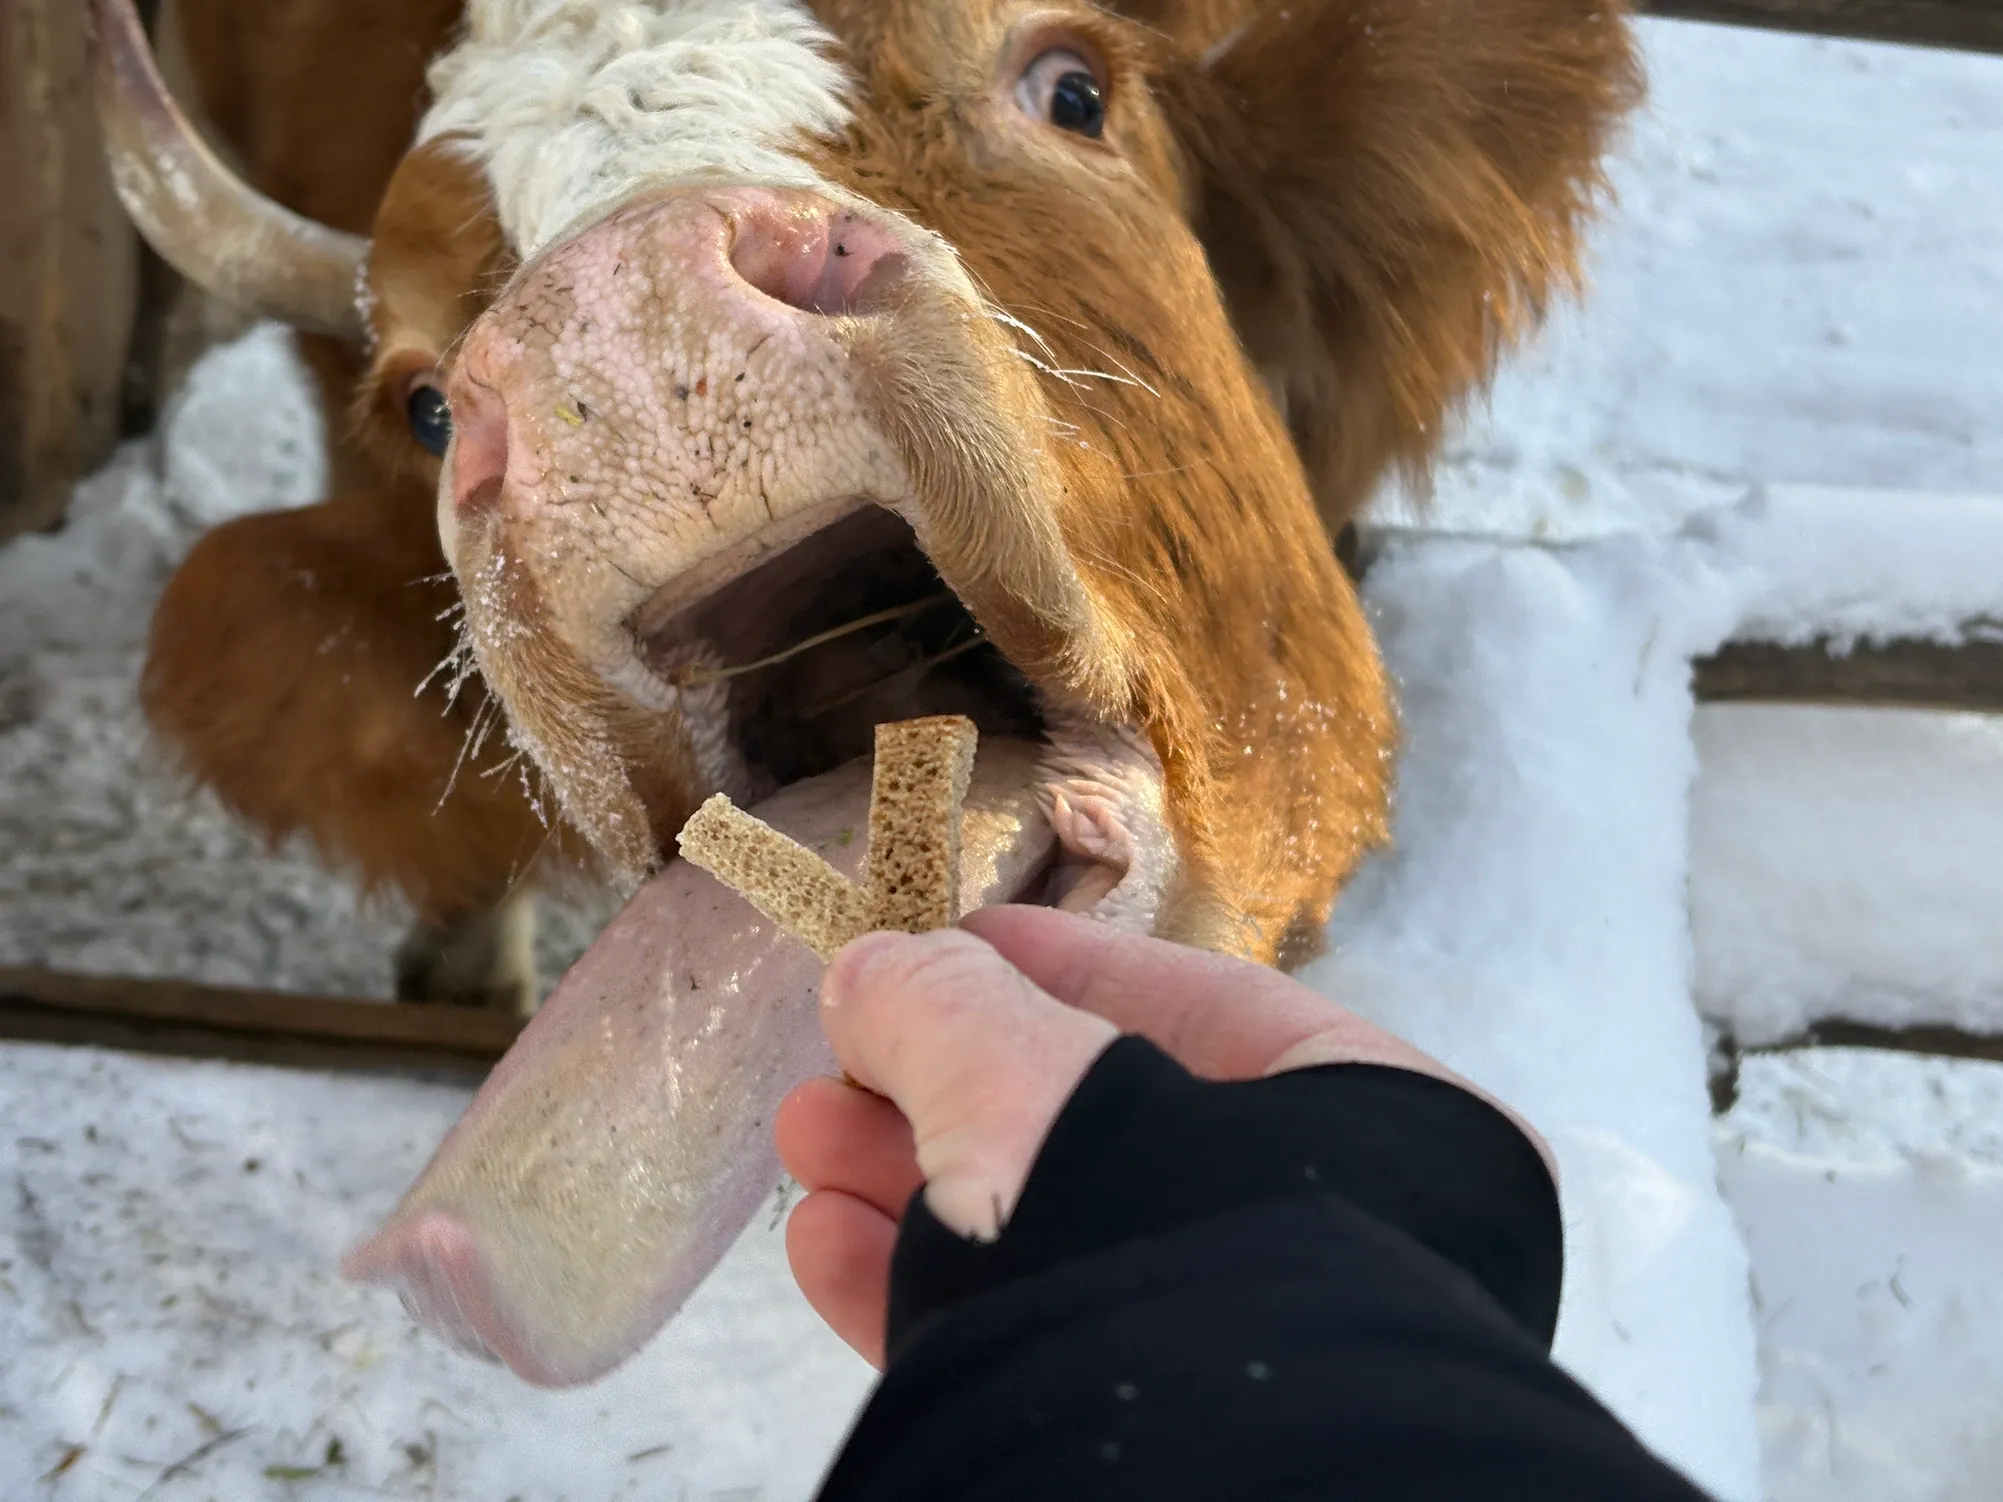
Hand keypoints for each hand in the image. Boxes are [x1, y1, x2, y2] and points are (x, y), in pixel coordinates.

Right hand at [774, 905, 1542, 1367]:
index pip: (1203, 1009)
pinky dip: (923, 1288)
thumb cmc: (1152, 1232)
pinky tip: (828, 1247)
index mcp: (1361, 1119)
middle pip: (1103, 1125)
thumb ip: (945, 1006)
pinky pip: (1029, 1338)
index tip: (953, 941)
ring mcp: (1228, 1339)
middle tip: (844, 1053)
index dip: (1061, 966)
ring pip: (1052, 1239)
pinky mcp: (1147, 1428)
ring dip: (912, 1184)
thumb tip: (873, 974)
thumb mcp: (1029, 1080)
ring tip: (804, 1141)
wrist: (1191, 1486)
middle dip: (945, 1081)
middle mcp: (1316, 1233)